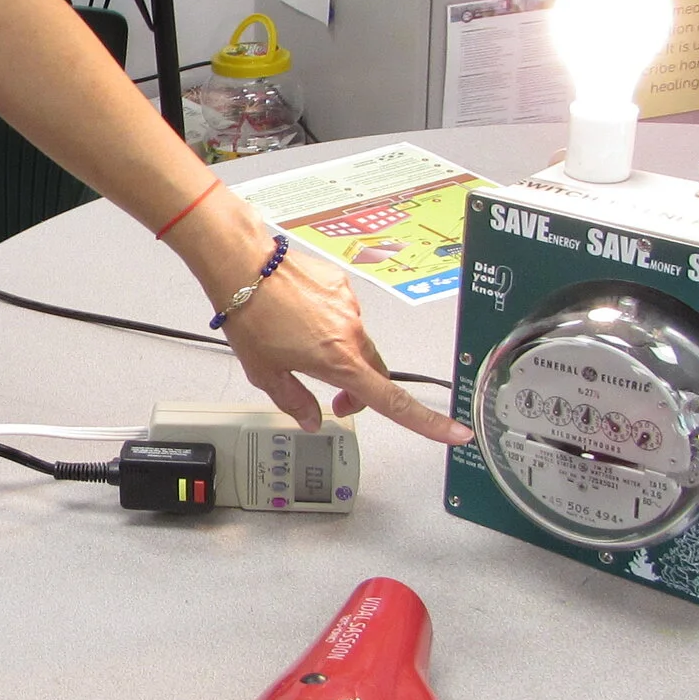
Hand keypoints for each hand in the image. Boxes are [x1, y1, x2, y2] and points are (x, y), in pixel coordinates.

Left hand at [173, 193, 471, 446]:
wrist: (243, 266)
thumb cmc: (251, 318)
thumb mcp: (266, 373)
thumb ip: (295, 401)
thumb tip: (312, 419)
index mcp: (340, 361)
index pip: (392, 402)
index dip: (428, 422)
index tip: (455, 433)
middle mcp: (352, 333)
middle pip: (374, 373)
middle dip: (359, 390)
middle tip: (333, 400)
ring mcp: (349, 307)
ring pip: (357, 342)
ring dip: (341, 353)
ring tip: (299, 345)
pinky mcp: (342, 285)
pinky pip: (345, 314)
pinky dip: (330, 323)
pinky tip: (301, 318)